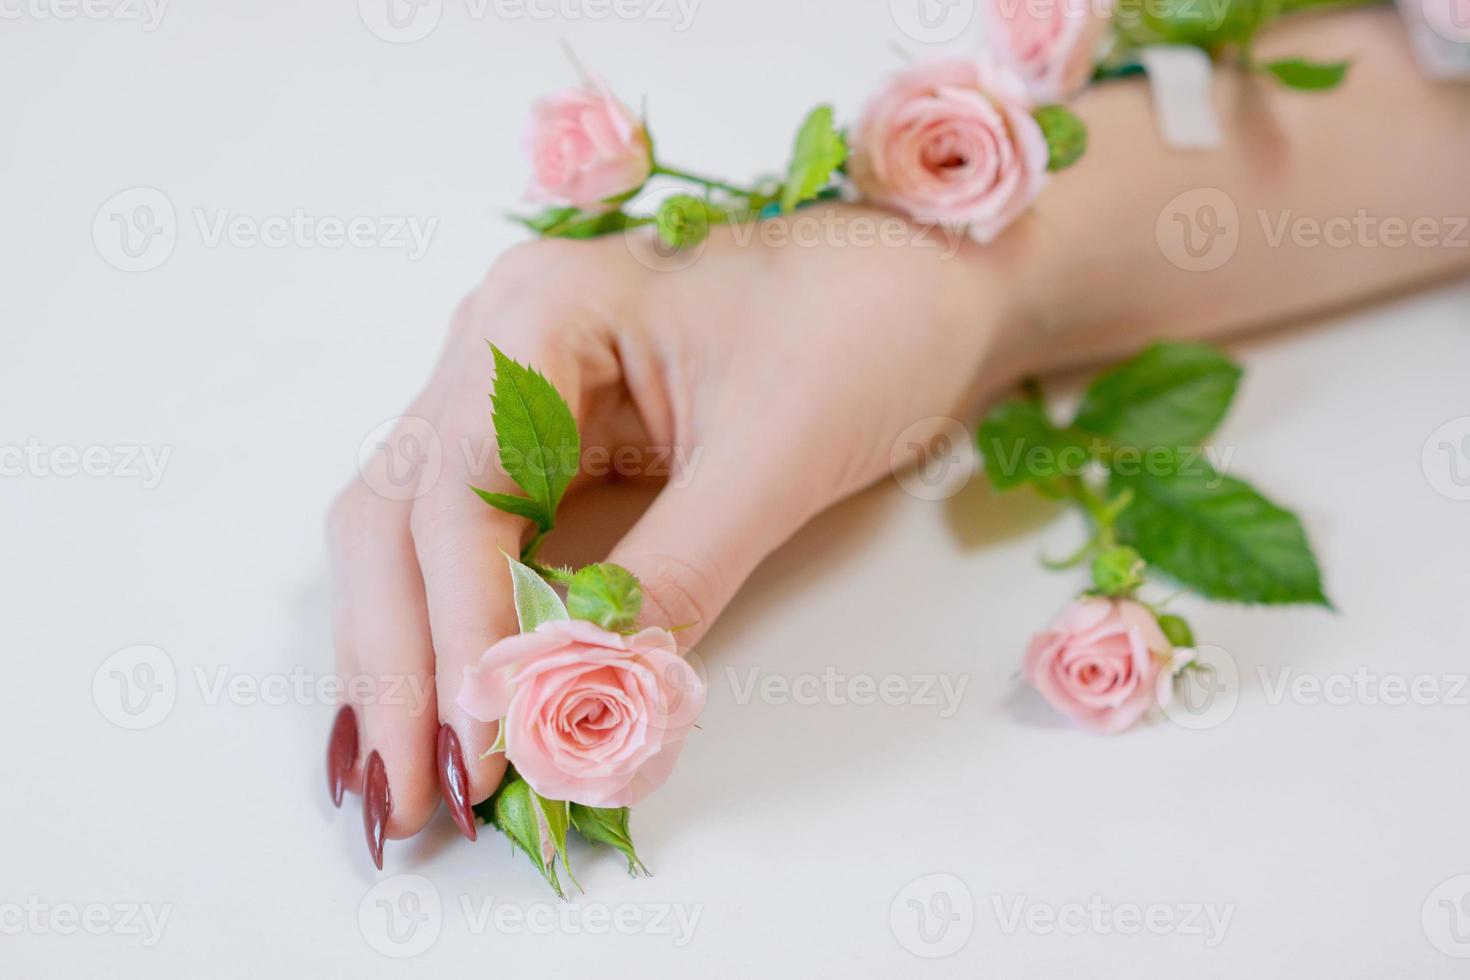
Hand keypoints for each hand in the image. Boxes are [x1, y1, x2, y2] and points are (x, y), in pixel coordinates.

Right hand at [325, 204, 1017, 865]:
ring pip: (407, 538)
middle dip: (396, 661)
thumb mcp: (774, 458)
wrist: (923, 291)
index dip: (462, 626)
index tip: (483, 745)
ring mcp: (507, 395)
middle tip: (413, 798)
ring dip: (404, 660)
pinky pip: (467, 546)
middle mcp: (494, 343)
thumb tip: (584, 707)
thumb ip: (675, 575)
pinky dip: (449, 633)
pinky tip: (441, 714)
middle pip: (394, 516)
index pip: (460, 487)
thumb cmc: (863, 331)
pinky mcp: (541, 449)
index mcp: (540, 310)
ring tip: (411, 781)